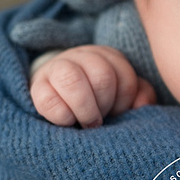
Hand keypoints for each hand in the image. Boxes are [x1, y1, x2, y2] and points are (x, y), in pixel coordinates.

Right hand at [30, 45, 156, 127]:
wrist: (59, 96)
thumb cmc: (99, 98)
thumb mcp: (123, 95)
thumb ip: (140, 96)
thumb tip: (143, 104)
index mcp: (108, 56)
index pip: (125, 76)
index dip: (124, 101)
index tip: (116, 113)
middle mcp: (84, 56)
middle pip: (102, 76)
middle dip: (104, 104)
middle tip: (100, 120)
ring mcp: (57, 68)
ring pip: (72, 80)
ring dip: (84, 109)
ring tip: (87, 123)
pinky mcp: (37, 86)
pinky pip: (48, 100)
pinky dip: (62, 116)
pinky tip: (68, 122)